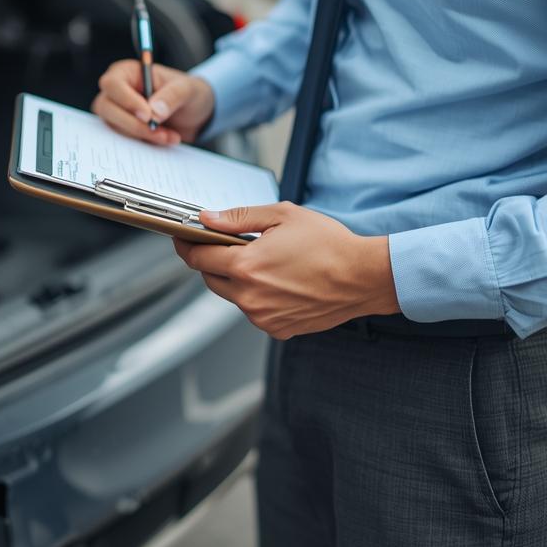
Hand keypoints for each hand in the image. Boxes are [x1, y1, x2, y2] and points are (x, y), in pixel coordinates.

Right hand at [92, 60, 214, 146]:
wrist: (193, 116)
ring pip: (113, 128)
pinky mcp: (122, 131)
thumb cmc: (187, 93)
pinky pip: (122, 141)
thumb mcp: (187, 89)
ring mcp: (116, 113)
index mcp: (127, 73)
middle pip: (106, 108)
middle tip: (159, 131)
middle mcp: (116, 92)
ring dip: (142, 135)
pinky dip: (144, 144)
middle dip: (134, 124)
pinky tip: (165, 140)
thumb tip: (155, 112)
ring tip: (169, 136)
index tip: (148, 116)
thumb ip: (172, 96)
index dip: (127, 101)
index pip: (112, 84)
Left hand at [173, 202, 399, 339]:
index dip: (186, 246)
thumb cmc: (329, 244)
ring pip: (233, 296)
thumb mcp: (282, 216)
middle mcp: (249, 298)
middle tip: (224, 245)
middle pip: (210, 280)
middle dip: (211, 261)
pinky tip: (279, 281)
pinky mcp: (277, 329)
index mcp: (246, 267)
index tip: (183, 238)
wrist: (364, 278)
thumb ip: (238, 218)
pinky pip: (254, 311)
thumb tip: (207, 219)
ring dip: (237, 280)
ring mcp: (262, 317)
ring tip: (263, 262)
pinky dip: (257, 296)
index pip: (197, 258)